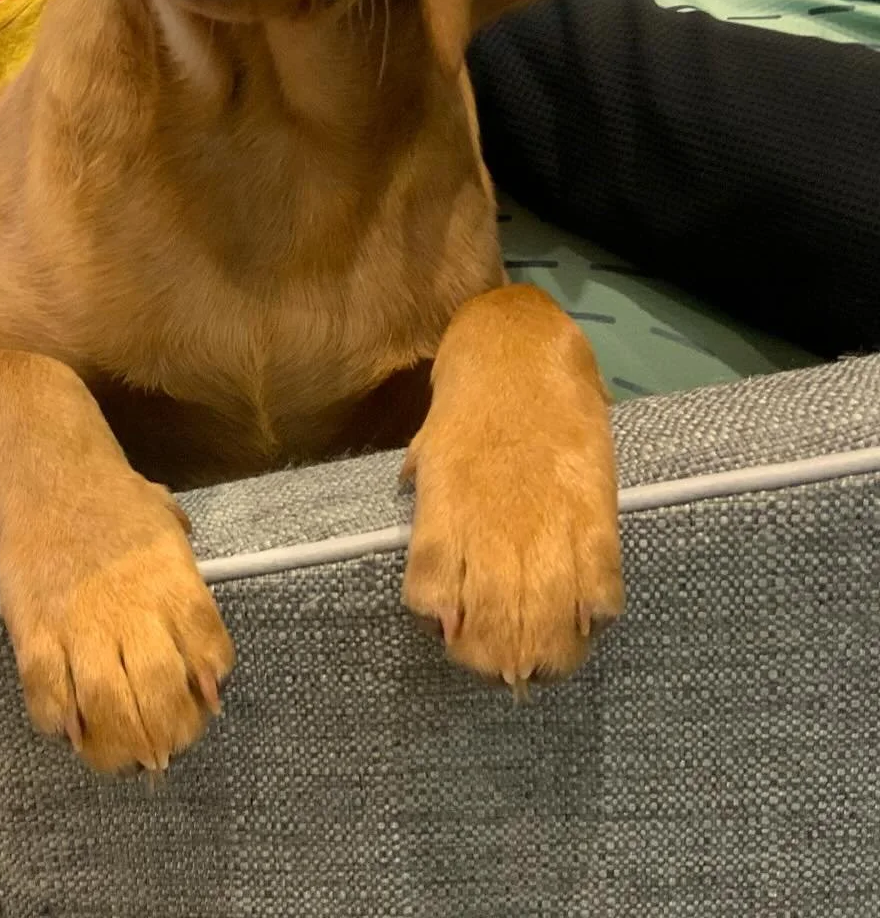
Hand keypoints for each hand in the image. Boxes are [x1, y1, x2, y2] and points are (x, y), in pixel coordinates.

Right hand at [0, 475, 234, 772]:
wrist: (45, 475)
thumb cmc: (115, 503)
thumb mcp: (169, 530)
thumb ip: (188, 586)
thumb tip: (207, 657)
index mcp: (175, 583)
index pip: (211, 655)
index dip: (209, 689)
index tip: (201, 701)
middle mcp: (134, 611)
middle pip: (163, 697)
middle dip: (169, 735)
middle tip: (162, 745)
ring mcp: (80, 626)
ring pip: (109, 711)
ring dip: (118, 747)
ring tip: (121, 753)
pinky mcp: (33, 633)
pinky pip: (48, 699)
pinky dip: (62, 725)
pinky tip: (72, 725)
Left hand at [400, 289, 624, 690]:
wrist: (520, 344)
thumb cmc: (470, 395)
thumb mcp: (434, 445)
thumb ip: (430, 488)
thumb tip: (414, 499)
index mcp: (443, 508)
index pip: (433, 593)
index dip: (445, 632)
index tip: (453, 642)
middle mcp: (489, 523)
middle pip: (493, 622)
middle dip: (496, 660)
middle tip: (503, 670)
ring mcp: (544, 521)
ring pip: (547, 617)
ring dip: (549, 654)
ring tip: (547, 665)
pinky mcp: (594, 511)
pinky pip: (600, 583)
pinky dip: (596, 613)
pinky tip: (591, 622)